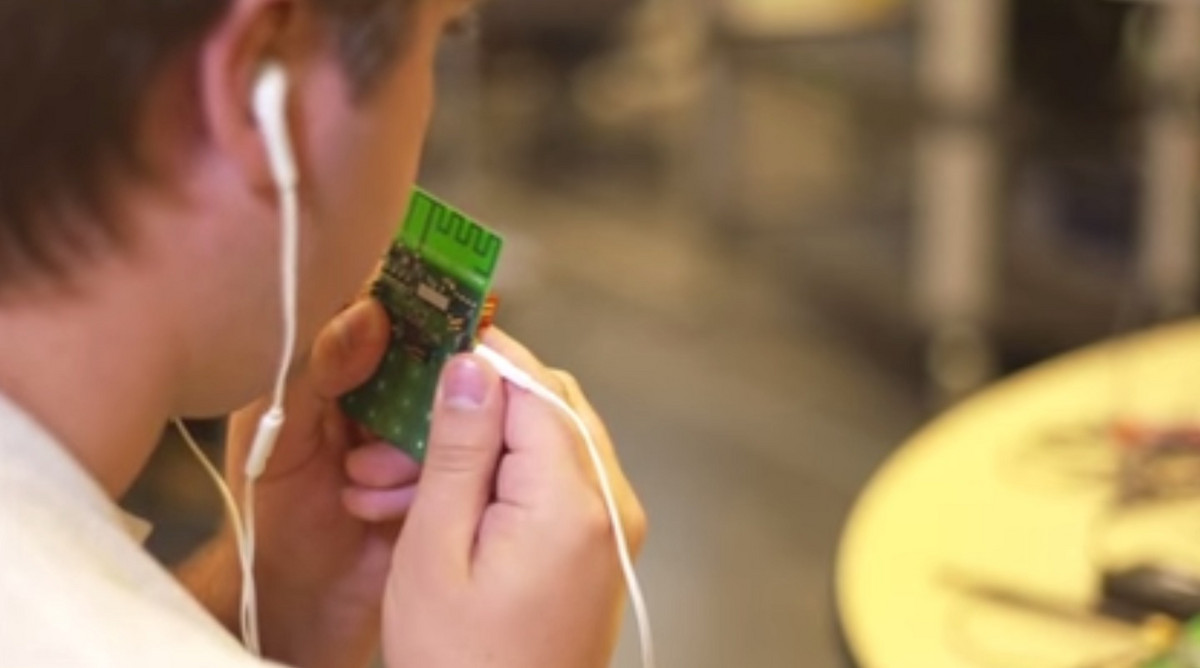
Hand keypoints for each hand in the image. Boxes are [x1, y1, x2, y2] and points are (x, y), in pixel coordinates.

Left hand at [223, 299, 420, 667]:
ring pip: (449, 403)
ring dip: (407, 446)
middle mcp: (386, 385)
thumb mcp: (278, 435)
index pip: (378, 302)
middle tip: (373, 425)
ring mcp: (420, 426)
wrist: (302, 597)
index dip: (405, 295)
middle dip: (413, 387)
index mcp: (336, 360)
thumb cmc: (273, 512)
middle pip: (430, 348)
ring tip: (359, 480)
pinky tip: (379, 505)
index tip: (421, 304)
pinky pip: (463, 452)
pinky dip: (421, 479)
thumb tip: (371, 311)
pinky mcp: (446, 467)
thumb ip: (315, 370)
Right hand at [382, 330, 647, 667]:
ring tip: (389, 486)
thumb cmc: (460, 666)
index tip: (429, 344)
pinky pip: (554, 485)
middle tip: (392, 434)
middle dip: (469, 408)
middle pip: (547, 407)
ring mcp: (613, 528)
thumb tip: (471, 366)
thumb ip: (459, 449)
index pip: (535, 386)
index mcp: (575, 501)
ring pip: (546, 443)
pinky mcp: (600, 548)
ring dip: (474, 449)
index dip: (481, 357)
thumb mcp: (436, 551)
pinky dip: (498, 481)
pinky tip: (434, 507)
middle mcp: (612, 505)